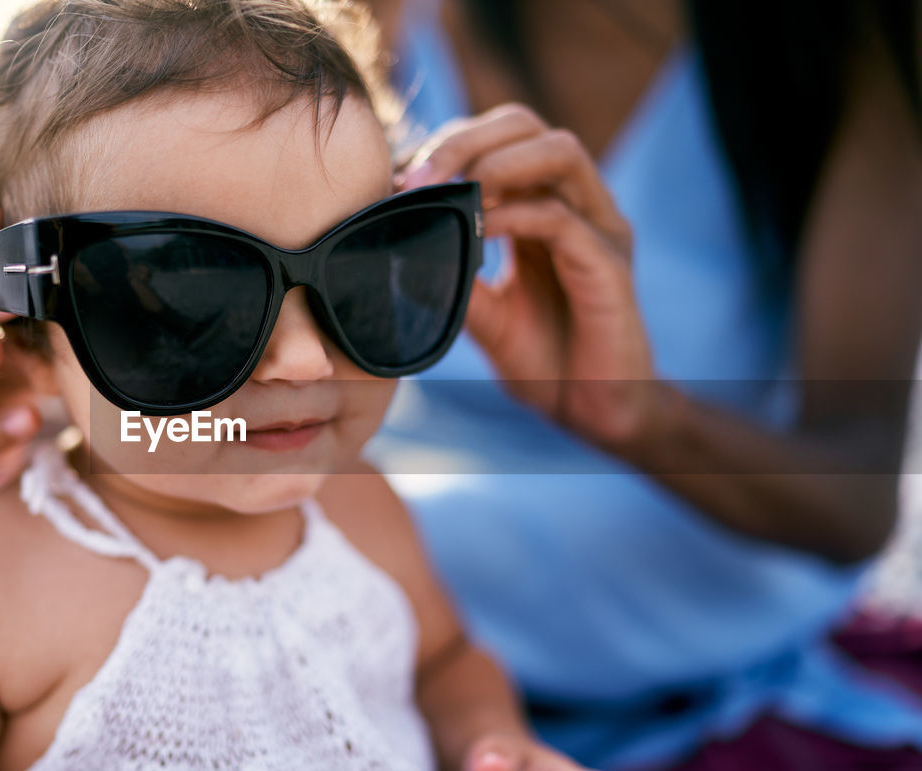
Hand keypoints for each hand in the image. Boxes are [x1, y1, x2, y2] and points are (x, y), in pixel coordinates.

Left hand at [398, 105, 663, 452]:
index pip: (498, 138)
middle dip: (465, 139)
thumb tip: (393, 245)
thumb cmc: (543, 358)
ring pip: (559, 151)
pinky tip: (477, 232)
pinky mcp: (610, 265)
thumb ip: (450, 274)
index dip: (449, 144)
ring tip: (448, 191)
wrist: (593, 410)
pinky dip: (515, 215)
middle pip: (528, 125)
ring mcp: (600, 228)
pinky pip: (563, 218)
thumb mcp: (481, 311)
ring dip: (494, 161)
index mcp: (544, 203)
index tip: (400, 177)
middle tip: (417, 177)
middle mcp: (578, 203)